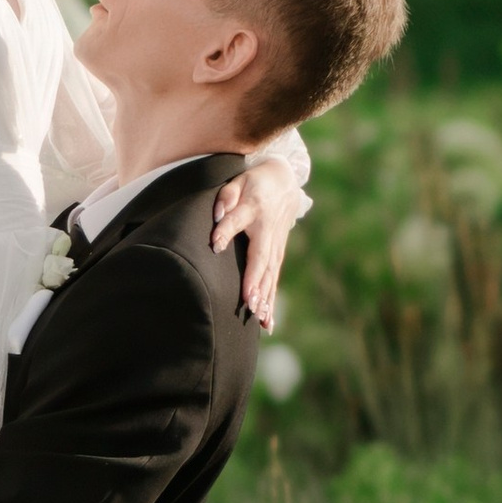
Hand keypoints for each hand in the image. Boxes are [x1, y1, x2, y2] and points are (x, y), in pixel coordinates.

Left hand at [212, 151, 306, 331]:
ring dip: (266, 296)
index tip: (216, 243)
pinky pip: (274, 279)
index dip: (226, 229)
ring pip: (271, 273)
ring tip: (259, 318)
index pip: (237, 219)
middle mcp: (268, 230)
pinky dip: (271, 300)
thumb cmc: (254, 182)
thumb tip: (216, 215)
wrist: (285, 180)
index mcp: (254, 208)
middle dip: (256, 280)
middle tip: (249, 302)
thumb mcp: (239, 181)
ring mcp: (276, 244)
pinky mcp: (278, 253)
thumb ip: (226, 197)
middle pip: (261, 257)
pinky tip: (267, 322)